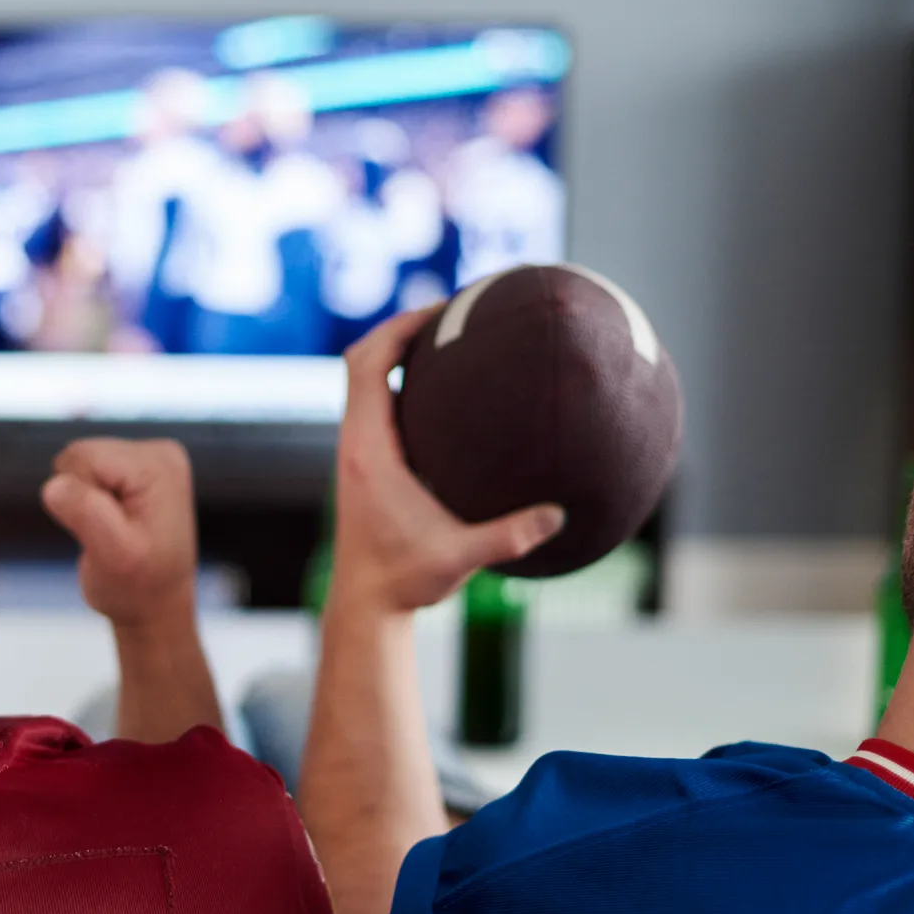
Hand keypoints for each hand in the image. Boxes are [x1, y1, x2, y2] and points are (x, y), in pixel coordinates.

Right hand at [41, 438, 197, 630]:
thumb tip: (53, 484)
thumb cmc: (137, 586)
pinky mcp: (136, 467)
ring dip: (84, 499)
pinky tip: (112, 520)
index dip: (79, 497)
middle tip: (107, 532)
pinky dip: (89, 498)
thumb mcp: (114, 557)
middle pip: (81, 454)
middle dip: (81, 496)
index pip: (85, 457)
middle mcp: (160, 452)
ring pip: (80, 461)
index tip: (106, 530)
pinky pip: (87, 469)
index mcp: (159, 465)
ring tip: (111, 528)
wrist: (155, 604)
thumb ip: (87, 515)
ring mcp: (150, 457)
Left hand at [331, 307, 564, 614]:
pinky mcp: (363, 464)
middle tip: (450, 311)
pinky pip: (373, 404)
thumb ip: (507, 537)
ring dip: (396, 353)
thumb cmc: (404, 581)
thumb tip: (558, 515)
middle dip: (399, 328)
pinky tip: (444, 390)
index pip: (367, 367)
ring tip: (447, 338)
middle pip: (361, 360)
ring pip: (364, 382)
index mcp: (369, 451)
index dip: (397, 328)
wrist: (364, 605)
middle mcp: (355, 443)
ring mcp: (356, 452)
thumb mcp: (458, 560)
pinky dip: (399, 383)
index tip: (439, 308)